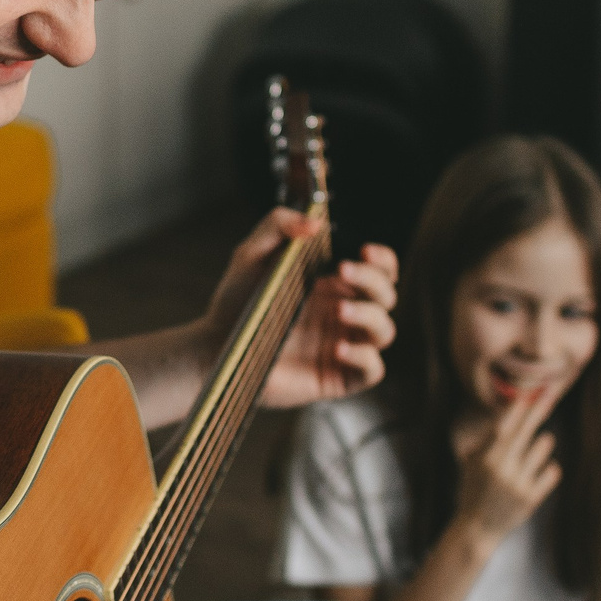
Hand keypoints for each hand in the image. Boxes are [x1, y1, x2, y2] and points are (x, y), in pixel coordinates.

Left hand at [195, 211, 396, 409]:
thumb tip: (314, 223)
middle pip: (387, 296)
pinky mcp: (337, 377)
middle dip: (373, 281)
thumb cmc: (235, 301)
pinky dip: (364, 357)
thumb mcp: (251, 254)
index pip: (379, 271)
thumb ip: (277, 226)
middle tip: (342, 271)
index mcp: (332, 285)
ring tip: (339, 310)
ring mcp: (343, 345)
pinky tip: (338, 348)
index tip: (364, 251)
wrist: (213, 346)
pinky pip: (372, 370)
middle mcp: (343, 313)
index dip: (382, 260)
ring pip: (385, 331)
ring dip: (370, 316)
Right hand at [452, 378, 562, 542]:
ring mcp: (518, 484)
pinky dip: (549, 467)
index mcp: (484, 458)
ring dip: (543, 442)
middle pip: (525, 432)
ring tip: (539, 444)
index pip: (503, 426)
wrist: (477, 528)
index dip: (516, 410)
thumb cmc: (474, 489)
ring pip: (542, 448)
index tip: (527, 394)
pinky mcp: (531, 498)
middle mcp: (501, 469)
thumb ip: (487, 440)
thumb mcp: (472, 463)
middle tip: (549, 396)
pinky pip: (552, 472)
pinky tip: (542, 469)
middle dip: (537, 411)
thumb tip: (507, 412)